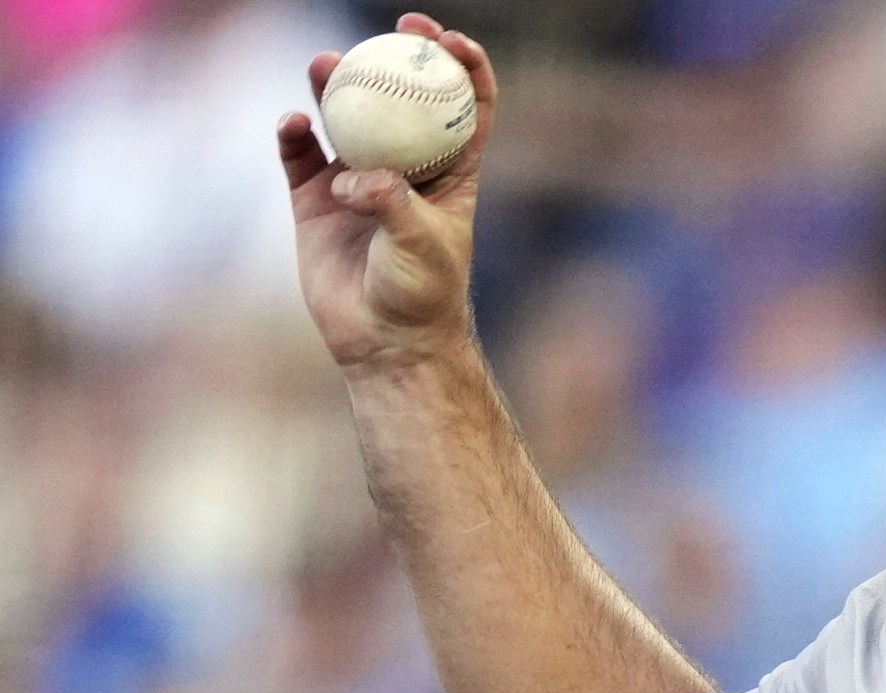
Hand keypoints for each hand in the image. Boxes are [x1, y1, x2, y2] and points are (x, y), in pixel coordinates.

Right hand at [277, 13, 496, 372]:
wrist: (384, 342)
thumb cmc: (421, 294)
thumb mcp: (421, 245)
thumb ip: (391, 203)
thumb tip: (353, 180)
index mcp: (452, 173)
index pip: (466, 108)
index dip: (464, 67)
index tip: (448, 40)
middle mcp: (405, 169)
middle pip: (404, 98)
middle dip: (399, 56)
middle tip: (392, 28)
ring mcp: (357, 180)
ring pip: (346, 117)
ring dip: (337, 85)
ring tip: (326, 66)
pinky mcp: (315, 201)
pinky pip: (300, 155)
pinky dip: (293, 135)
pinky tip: (292, 124)